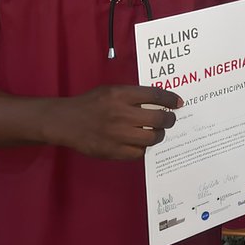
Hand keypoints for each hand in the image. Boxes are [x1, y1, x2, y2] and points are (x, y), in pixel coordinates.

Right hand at [43, 85, 181, 159]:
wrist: (67, 122)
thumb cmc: (90, 104)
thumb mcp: (111, 91)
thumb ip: (132, 95)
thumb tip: (158, 101)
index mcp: (120, 95)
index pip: (155, 95)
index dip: (170, 99)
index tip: (177, 103)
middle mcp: (121, 114)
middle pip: (158, 119)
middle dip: (169, 120)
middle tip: (169, 120)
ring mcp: (118, 134)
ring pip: (152, 138)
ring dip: (158, 135)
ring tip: (155, 133)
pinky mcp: (113, 151)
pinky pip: (138, 153)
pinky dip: (142, 148)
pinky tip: (140, 143)